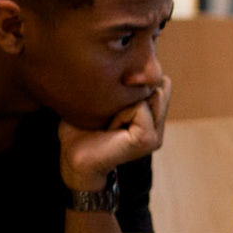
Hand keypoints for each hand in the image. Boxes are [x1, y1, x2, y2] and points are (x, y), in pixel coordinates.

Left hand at [59, 76, 170, 191]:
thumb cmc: (81, 131)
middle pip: (158, 86)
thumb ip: (122, 88)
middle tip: (110, 115)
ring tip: (111, 121)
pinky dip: (121, 114)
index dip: (131, 84)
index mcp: (151, 117)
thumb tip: (134, 71)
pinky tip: (111, 128)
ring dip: (125, 103)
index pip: (157, 82)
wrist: (74, 161)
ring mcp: (157, 134)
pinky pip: (140, 107)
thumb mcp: (103, 101)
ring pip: (150, 94)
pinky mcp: (149, 139)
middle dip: (131, 92)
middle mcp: (158, 125)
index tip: (110, 106)